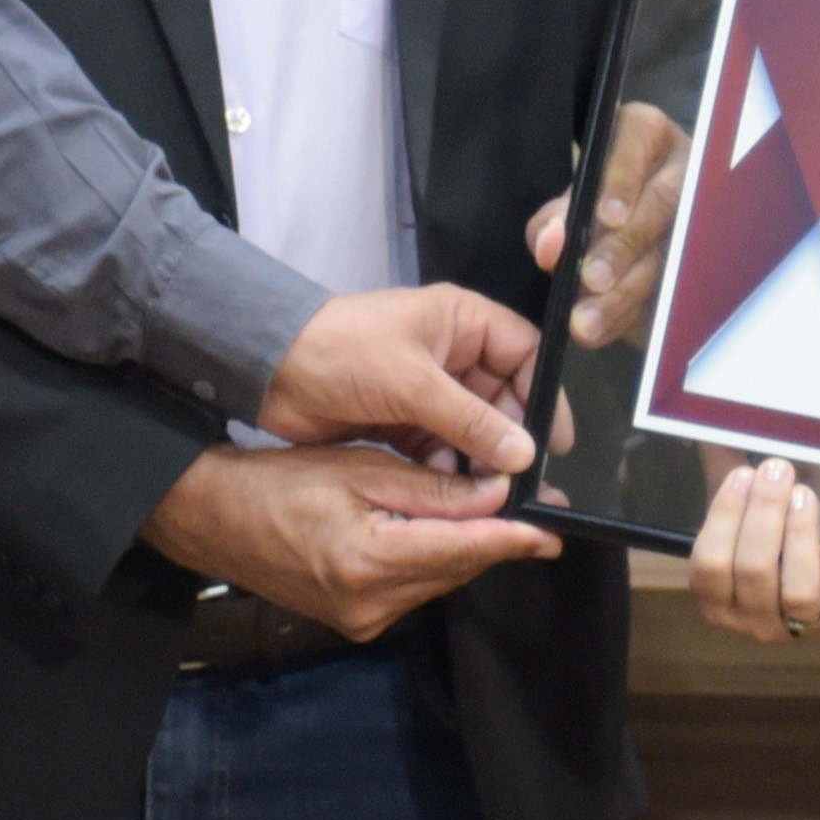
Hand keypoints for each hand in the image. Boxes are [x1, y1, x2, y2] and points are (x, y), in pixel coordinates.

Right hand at [144, 442, 561, 642]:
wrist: (213, 519)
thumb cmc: (279, 482)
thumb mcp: (359, 469)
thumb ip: (431, 487)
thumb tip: (497, 493)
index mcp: (370, 562)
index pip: (463, 551)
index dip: (513, 540)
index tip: (553, 532)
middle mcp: (371, 604)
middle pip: (456, 570)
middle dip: (494, 539)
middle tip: (533, 512)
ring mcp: (362, 620)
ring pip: (438, 581)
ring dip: (465, 549)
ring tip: (491, 515)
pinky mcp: (355, 623)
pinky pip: (413, 590)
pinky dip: (433, 561)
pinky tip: (441, 532)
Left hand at [258, 282, 539, 476]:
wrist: (266, 371)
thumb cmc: (340, 353)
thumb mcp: (410, 382)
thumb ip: (470, 420)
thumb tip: (524, 454)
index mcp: (461, 321)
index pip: (526, 353)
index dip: (544, 395)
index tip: (553, 443)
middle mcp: (453, 354)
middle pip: (505, 399)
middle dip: (513, 440)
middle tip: (525, 483)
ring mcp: (430, 391)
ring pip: (476, 431)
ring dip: (483, 462)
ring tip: (495, 498)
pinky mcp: (407, 422)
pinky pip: (445, 450)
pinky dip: (452, 472)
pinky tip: (456, 496)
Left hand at [527, 103, 689, 352]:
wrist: (627, 257)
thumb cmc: (596, 214)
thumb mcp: (569, 211)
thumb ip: (554, 222)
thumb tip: (551, 244)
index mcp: (643, 135)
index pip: (637, 135)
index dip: (622, 175)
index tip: (605, 215)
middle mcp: (682, 165)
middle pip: (662, 199)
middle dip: (623, 245)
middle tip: (591, 280)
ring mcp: (702, 213)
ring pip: (673, 249)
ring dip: (628, 289)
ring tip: (588, 320)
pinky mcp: (706, 261)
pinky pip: (679, 289)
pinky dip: (640, 314)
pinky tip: (613, 331)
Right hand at [689, 457, 819, 641]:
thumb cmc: (778, 529)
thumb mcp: (748, 505)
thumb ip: (723, 471)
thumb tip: (706, 429)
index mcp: (717, 598)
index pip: (709, 566)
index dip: (724, 518)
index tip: (743, 475)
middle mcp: (754, 621)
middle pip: (753, 573)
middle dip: (765, 515)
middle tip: (778, 470)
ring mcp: (801, 628)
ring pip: (798, 592)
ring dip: (800, 536)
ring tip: (805, 495)